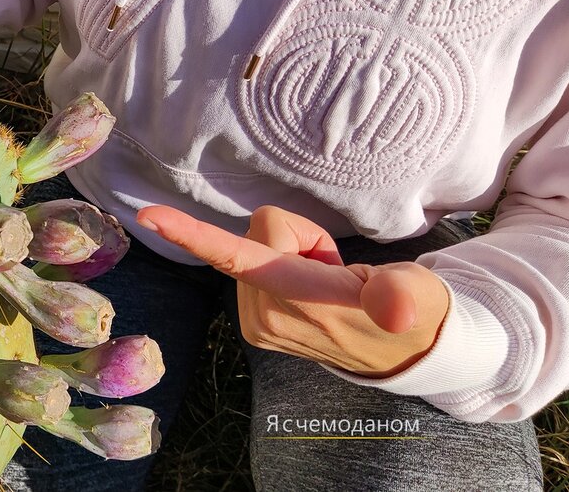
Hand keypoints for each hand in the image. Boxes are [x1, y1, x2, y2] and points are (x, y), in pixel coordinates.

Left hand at [136, 205, 449, 376]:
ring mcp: (257, 323)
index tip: (149, 216)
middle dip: (301, 237)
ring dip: (294, 255)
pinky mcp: (254, 324)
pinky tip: (314, 293)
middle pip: (262, 230)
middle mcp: (267, 315)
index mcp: (304, 300)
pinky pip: (256, 266)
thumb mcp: (419, 296)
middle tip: (338, 270)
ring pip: (258, 245)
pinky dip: (285, 270)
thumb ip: (401, 295)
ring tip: (330, 284)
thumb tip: (394, 310)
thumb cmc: (414, 310)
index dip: (194, 235)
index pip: (239, 257)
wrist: (405, 352)